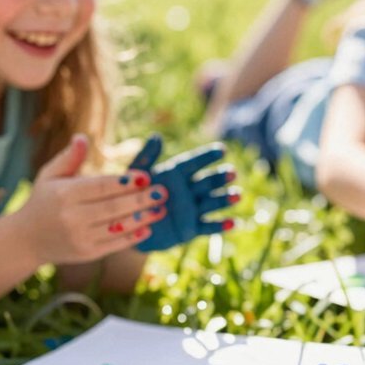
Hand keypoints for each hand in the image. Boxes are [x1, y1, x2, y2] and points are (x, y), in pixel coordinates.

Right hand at [15, 135, 167, 264]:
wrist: (26, 240)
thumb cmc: (43, 201)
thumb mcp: (49, 176)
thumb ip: (69, 158)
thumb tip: (83, 138)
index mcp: (64, 194)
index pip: (100, 186)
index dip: (125, 182)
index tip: (147, 176)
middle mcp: (71, 216)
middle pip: (113, 207)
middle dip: (141, 199)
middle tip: (162, 192)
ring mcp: (80, 237)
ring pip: (118, 226)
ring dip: (143, 218)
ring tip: (161, 209)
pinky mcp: (87, 253)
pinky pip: (115, 244)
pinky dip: (134, 237)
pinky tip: (148, 228)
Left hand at [128, 135, 237, 251]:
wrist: (127, 226)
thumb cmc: (129, 196)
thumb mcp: (134, 176)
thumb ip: (146, 157)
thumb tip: (157, 136)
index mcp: (176, 174)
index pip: (194, 162)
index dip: (207, 156)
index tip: (222, 150)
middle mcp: (188, 190)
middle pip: (207, 182)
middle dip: (220, 177)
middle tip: (232, 172)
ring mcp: (191, 209)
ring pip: (211, 202)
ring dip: (225, 199)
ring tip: (237, 194)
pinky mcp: (191, 229)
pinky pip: (208, 226)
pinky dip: (220, 225)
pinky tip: (233, 223)